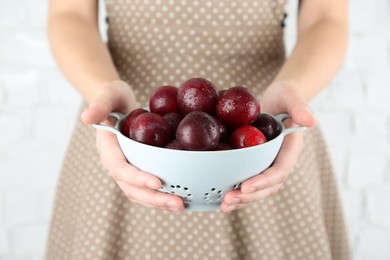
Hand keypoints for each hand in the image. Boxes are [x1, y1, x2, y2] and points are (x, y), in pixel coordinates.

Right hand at [81, 80, 184, 211]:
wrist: (117, 103)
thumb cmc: (112, 97)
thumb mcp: (106, 95)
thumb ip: (98, 105)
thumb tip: (86, 118)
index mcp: (108, 149)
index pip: (119, 168)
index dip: (136, 177)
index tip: (157, 182)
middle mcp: (116, 164)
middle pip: (131, 188)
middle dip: (154, 198)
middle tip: (178, 203)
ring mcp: (127, 169)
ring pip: (140, 193)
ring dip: (159, 202)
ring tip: (181, 206)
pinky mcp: (138, 169)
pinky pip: (147, 188)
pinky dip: (161, 195)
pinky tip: (180, 197)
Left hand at [220, 82, 315, 211]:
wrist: (277, 100)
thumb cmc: (285, 96)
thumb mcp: (291, 96)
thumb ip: (300, 107)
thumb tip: (310, 121)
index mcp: (290, 150)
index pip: (279, 170)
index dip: (264, 180)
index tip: (246, 186)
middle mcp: (280, 161)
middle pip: (268, 186)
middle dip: (249, 196)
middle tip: (228, 200)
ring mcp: (268, 165)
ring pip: (258, 189)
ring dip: (241, 199)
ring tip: (223, 205)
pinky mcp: (256, 165)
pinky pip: (247, 181)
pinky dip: (236, 192)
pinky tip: (219, 198)